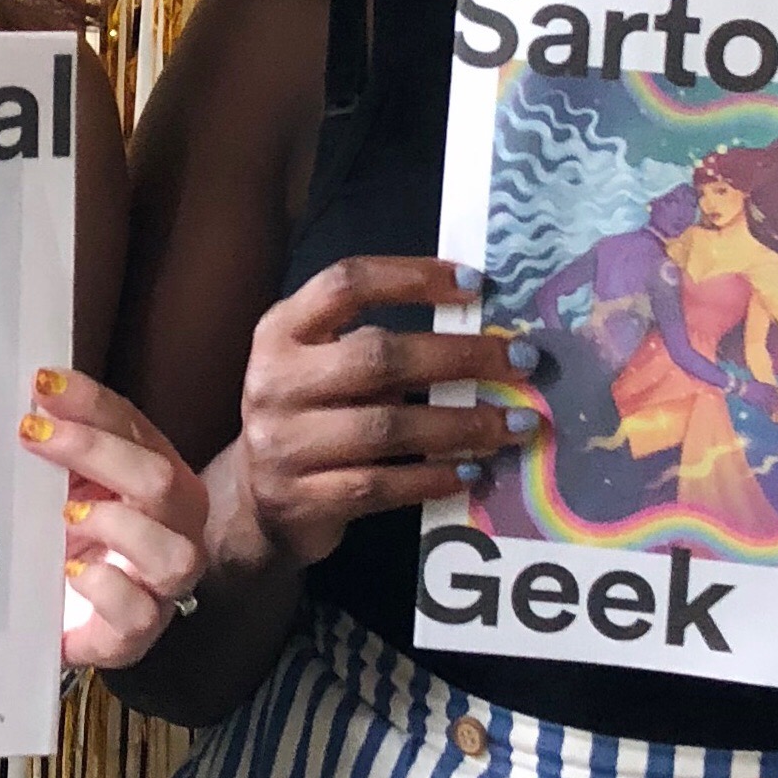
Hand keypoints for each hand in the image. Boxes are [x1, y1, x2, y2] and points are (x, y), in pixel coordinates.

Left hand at [19, 369, 210, 667]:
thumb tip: (31, 390)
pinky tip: (70, 571)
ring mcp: (163, 583)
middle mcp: (175, 525)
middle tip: (31, 435)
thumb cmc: (65, 533)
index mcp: (159, 473)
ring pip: (172, 552)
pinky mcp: (136, 633)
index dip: (91, 403)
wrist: (59, 611)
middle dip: (94, 450)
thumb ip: (56, 438)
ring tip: (66, 516)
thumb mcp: (61, 479)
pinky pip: (139, 614)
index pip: (134, 427)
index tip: (41, 385)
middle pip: (159, 479)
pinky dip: (104, 588)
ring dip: (115, 525)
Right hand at [236, 258, 533, 566]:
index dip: (412, 277)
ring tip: (516, 424)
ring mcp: (283, 443)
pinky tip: (472, 470)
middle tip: (520, 362)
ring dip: (461, 425)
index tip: (476, 284)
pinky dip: (433, 477)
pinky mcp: (302, 500)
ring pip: (387, 427)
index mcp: (281, 330)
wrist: (256, 500)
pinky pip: (381, 486)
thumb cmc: (312, 417)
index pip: (346, 284)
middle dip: (459, 356)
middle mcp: (274, 380)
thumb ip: (378, 346)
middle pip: (377, 356)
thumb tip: (482, 338)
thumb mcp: (324, 367)